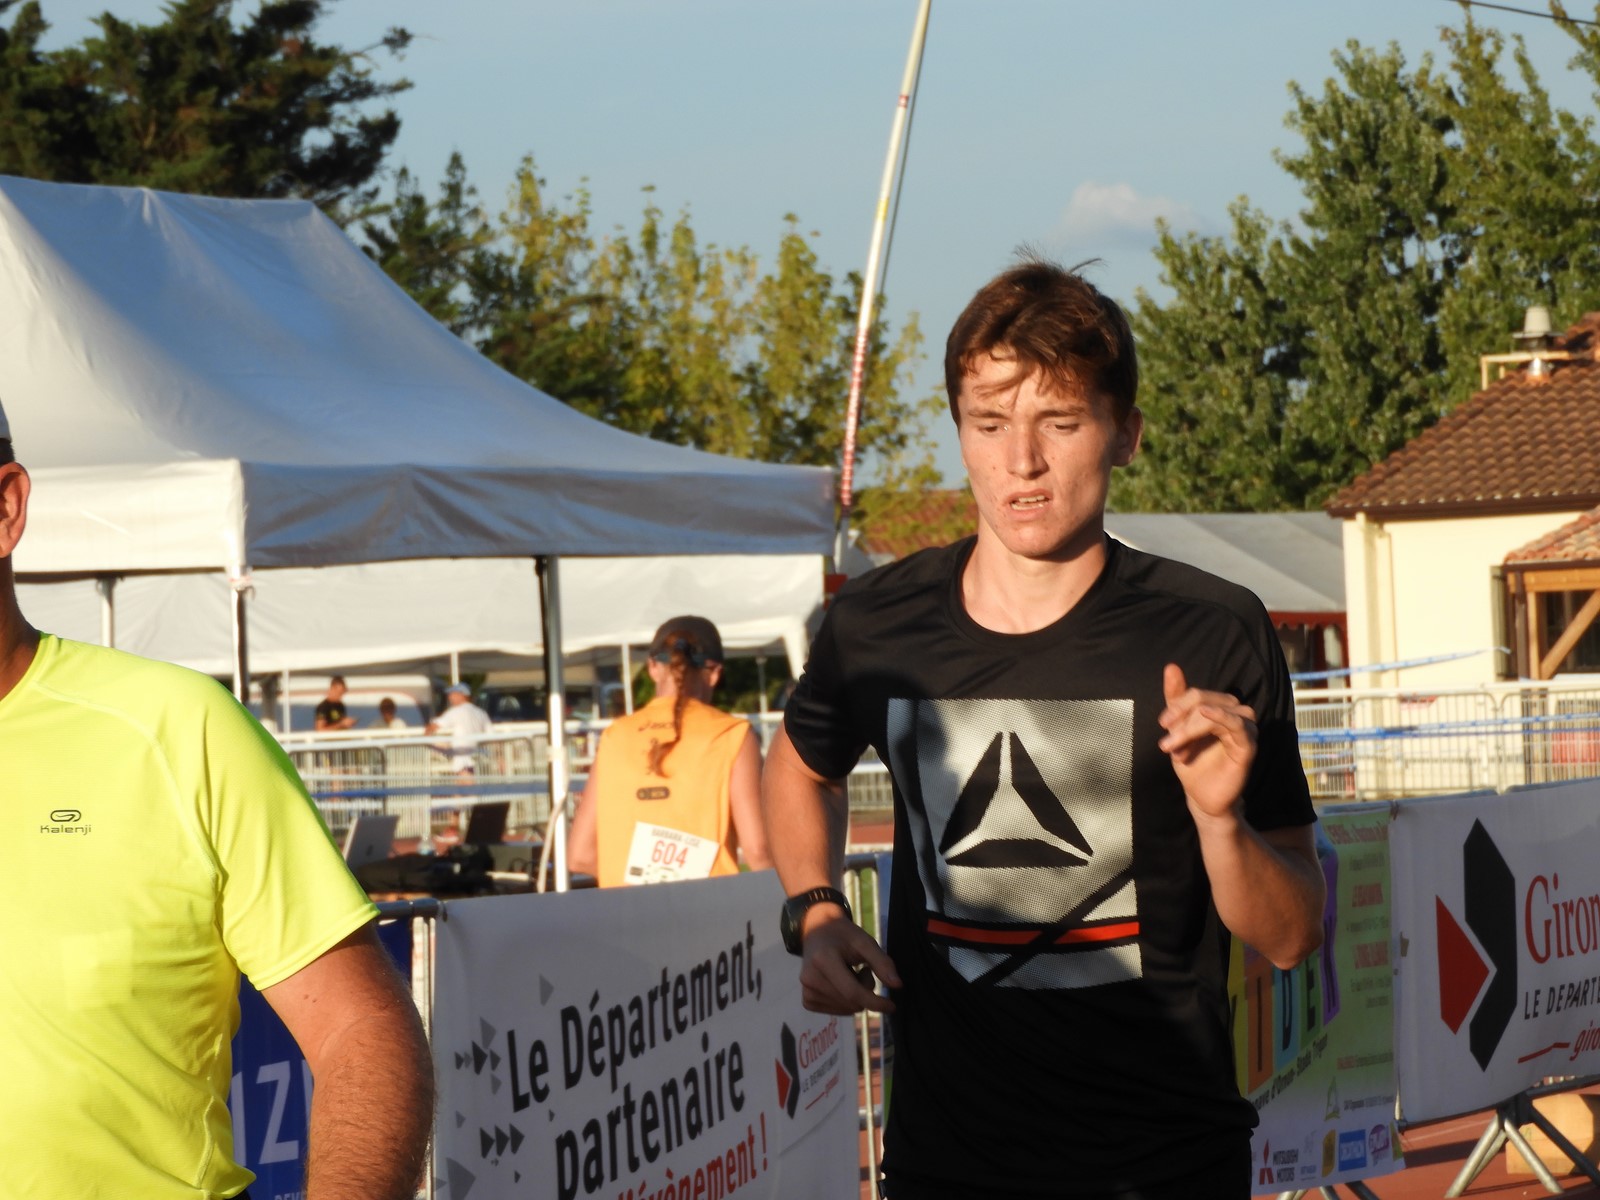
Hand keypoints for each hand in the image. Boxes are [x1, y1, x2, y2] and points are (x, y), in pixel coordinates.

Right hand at [798, 911, 899, 1015]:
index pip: (852, 992)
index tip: (892, 1006)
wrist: (817, 931)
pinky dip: (846, 1002)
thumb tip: (897, 986)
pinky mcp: (807, 1000)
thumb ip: (881, 962)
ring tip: (851, 975)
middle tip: (864, 971)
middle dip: (866, 993)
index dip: (875, 1002)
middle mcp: (810, 978)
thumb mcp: (865, 942)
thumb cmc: (843, 935)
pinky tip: (842, 984)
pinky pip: (836, 1011)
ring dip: (857, 998)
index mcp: (823, 960)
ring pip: (846, 1009)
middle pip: (851, 1002)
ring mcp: (806, 991)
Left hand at [1157, 663, 1255, 820]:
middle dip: (1181, 720)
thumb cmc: (1192, 760)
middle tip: (1166, 743)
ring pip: (1216, 711)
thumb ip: (1175, 699)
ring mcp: (1244, 728)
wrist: (1200, 795)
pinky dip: (1222, 716)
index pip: (1197, 694)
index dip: (1177, 706)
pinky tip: (1207, 715)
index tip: (1162, 724)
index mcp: (1219, 708)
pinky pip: (1238, 725)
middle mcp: (1235, 713)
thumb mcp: (1177, 728)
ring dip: (1190, 728)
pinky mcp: (1248, 745)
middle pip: (1204, 700)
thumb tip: (1171, 666)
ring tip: (1175, 746)